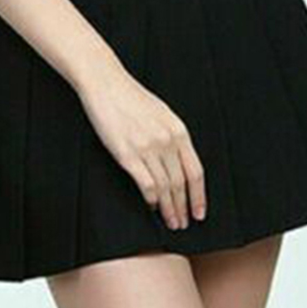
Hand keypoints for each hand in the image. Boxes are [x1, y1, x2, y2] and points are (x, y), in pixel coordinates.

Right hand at [77, 64, 206, 229]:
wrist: (106, 84)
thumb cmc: (132, 97)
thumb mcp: (162, 113)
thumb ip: (173, 137)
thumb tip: (179, 164)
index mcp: (179, 130)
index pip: (195, 172)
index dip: (199, 196)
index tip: (200, 212)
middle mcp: (167, 140)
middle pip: (181, 184)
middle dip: (184, 207)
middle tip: (183, 223)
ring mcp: (147, 148)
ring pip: (164, 188)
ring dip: (169, 209)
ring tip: (171, 222)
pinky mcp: (127, 154)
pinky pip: (145, 184)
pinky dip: (150, 200)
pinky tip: (151, 206)